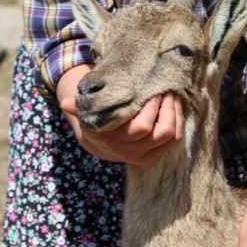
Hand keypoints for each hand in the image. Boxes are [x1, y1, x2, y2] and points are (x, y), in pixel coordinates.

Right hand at [57, 64, 183, 165]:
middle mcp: (130, 152)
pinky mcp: (156, 156)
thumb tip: (66, 102)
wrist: (104, 143)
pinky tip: (176, 106)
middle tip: (166, 89)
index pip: (141, 127)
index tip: (153, 89)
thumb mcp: (88, 114)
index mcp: (112, 141)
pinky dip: (179, 121)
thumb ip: (78, 108)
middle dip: (166, 108)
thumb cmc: (99, 120)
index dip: (152, 108)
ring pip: (171, 135)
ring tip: (173, 95)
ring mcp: (145, 157)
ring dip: (176, 113)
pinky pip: (175, 140)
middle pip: (160, 131)